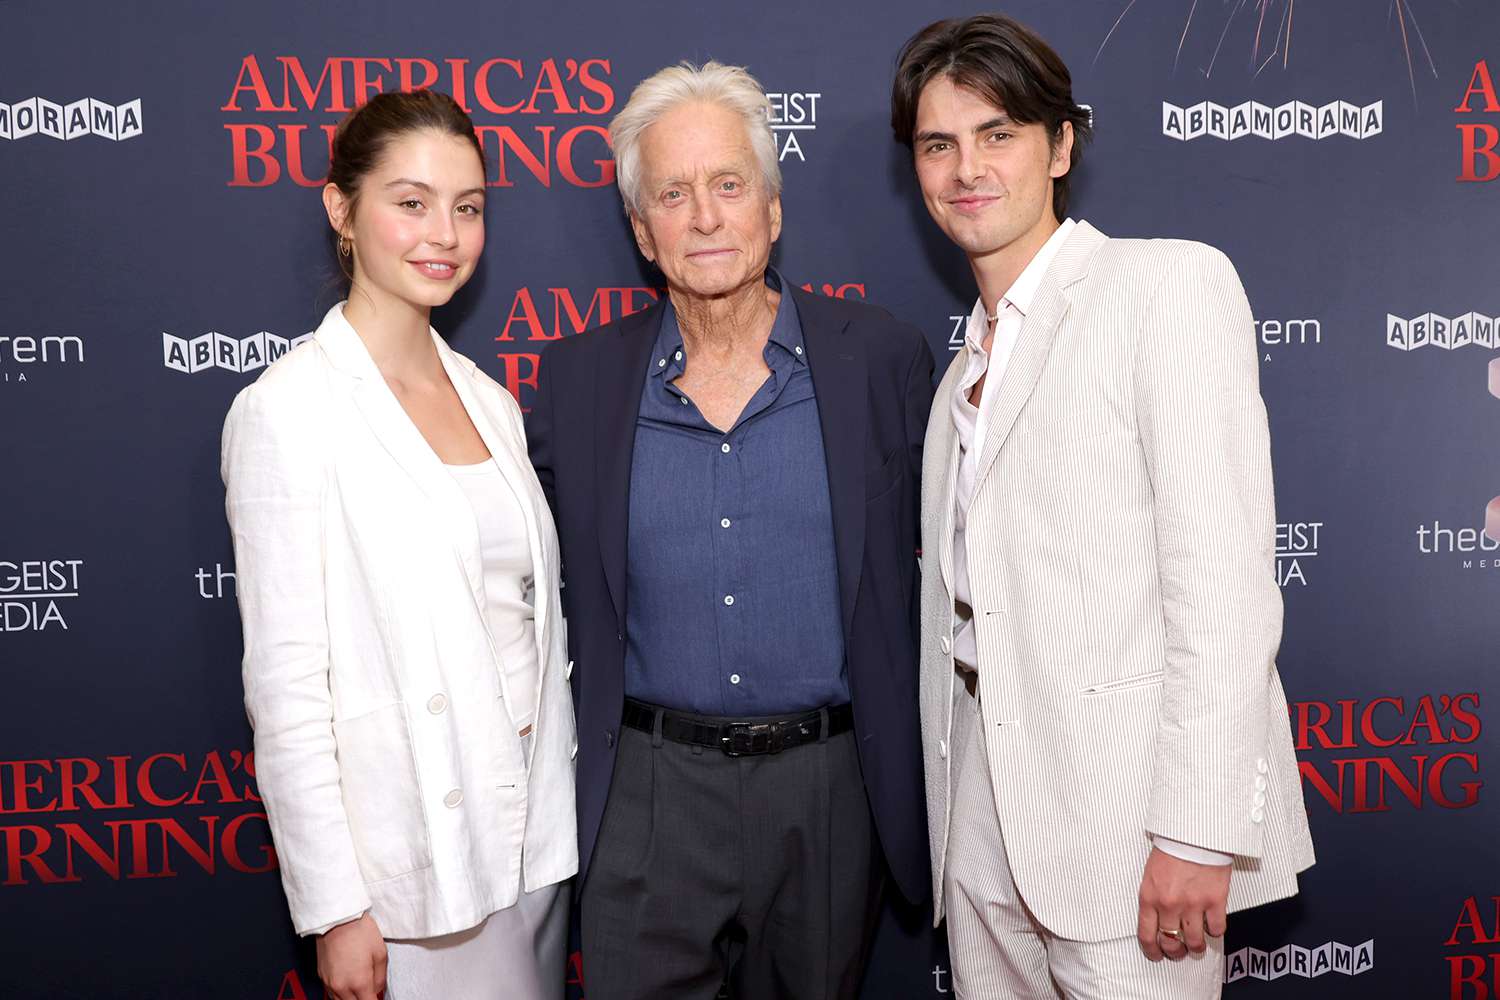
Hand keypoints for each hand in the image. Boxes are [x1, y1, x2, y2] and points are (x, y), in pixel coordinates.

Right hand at [316, 913, 387, 999]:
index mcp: (359, 982)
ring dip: (351, 998)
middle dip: (363, 999)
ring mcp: (329, 983)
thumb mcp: (381, 953)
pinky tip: (348, 982)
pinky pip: (332, 993)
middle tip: (370, 991)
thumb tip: (377, 990)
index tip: (377, 998)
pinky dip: (341, 993)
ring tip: (360, 989)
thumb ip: (381, 978)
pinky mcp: (321, 976)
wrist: (337, 918)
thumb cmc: (360, 931)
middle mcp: (342, 987)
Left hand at [1136, 847, 1229, 961]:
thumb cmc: (1172, 849)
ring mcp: (1193, 905)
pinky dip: (1215, 931)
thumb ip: (1153, 898)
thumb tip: (1156, 919)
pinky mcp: (1214, 901)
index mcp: (1149, 897)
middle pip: (1171, 943)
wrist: (1194, 832)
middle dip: (1176, 951)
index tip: (1157, 955)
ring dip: (1196, 946)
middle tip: (1180, 950)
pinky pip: (1217, 929)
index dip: (1152, 951)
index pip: (1146, 935)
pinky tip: (1212, 924)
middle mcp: (1169, 905)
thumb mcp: (1151, 874)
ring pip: (1195, 942)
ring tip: (1197, 943)